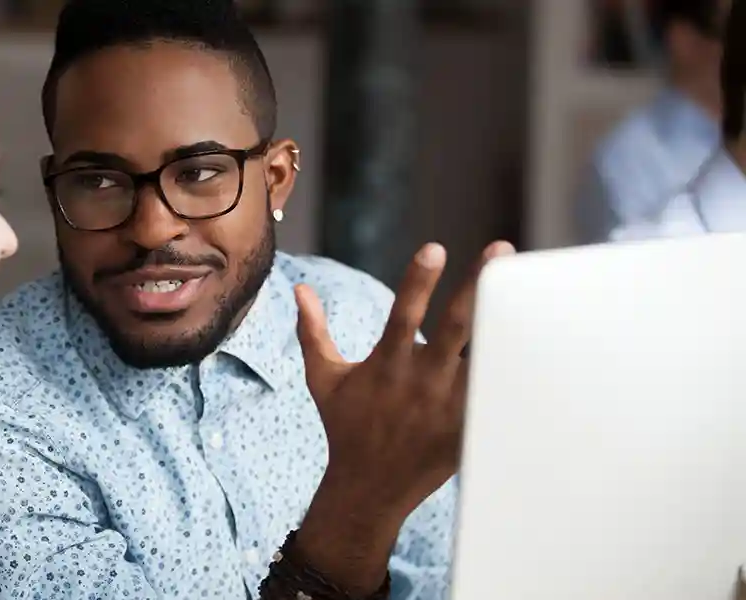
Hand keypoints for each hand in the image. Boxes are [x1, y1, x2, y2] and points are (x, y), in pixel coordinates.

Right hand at [289, 241, 513, 593]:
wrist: (370, 486)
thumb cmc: (346, 426)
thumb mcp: (323, 378)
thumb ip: (313, 331)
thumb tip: (299, 289)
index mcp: (387, 364)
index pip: (403, 314)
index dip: (418, 281)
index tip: (435, 248)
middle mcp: (422, 380)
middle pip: (457, 326)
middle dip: (477, 286)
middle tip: (501, 248)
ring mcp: (450, 404)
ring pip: (485, 355)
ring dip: (506, 322)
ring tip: (533, 289)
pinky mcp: (469, 425)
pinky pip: (497, 391)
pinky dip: (515, 368)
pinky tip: (544, 341)